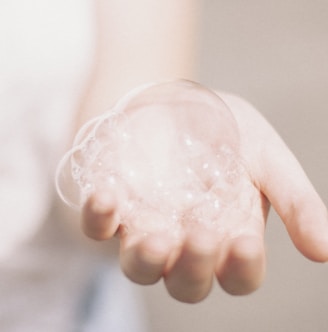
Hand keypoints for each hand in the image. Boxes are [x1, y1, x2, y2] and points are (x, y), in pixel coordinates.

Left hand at [81, 92, 327, 302]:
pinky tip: (108, 197)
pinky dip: (100, 218)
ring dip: (145, 259)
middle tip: (201, 234)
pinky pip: (98, 227)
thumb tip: (325, 250)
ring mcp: (145, 226)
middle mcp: (185, 241)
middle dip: (193, 268)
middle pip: (186, 282)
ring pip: (139, 267)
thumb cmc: (224, 131)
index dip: (242, 267)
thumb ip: (294, 201)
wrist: (176, 103)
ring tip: (155, 238)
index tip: (245, 241)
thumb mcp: (267, 157)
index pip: (237, 272)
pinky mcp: (114, 207)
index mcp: (227, 235)